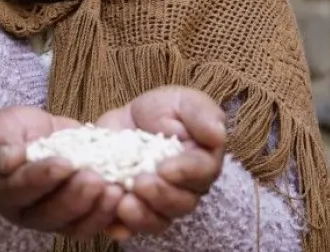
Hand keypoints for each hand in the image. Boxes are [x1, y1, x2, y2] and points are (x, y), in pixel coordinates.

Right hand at [0, 105, 124, 239]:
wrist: (37, 138)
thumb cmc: (14, 133)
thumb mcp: (3, 126)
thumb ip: (0, 141)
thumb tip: (6, 161)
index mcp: (3, 190)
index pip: (21, 188)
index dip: (42, 177)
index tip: (64, 163)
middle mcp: (27, 212)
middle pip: (50, 214)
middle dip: (75, 197)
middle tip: (95, 178)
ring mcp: (54, 220)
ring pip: (74, 226)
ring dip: (96, 211)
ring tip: (115, 190)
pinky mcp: (77, 220)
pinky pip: (94, 225)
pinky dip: (110, 216)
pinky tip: (123, 198)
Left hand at [95, 86, 226, 240]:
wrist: (126, 122)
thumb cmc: (162, 110)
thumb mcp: (182, 102)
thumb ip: (202, 113)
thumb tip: (218, 134)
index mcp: (201, 162)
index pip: (202, 173)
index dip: (185, 172)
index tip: (166, 167)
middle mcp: (184, 190)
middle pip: (181, 203)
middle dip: (161, 195)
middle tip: (140, 182)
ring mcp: (157, 204)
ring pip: (157, 221)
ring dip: (141, 216)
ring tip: (123, 202)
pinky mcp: (131, 210)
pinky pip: (128, 228)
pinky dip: (120, 227)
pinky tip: (112, 220)